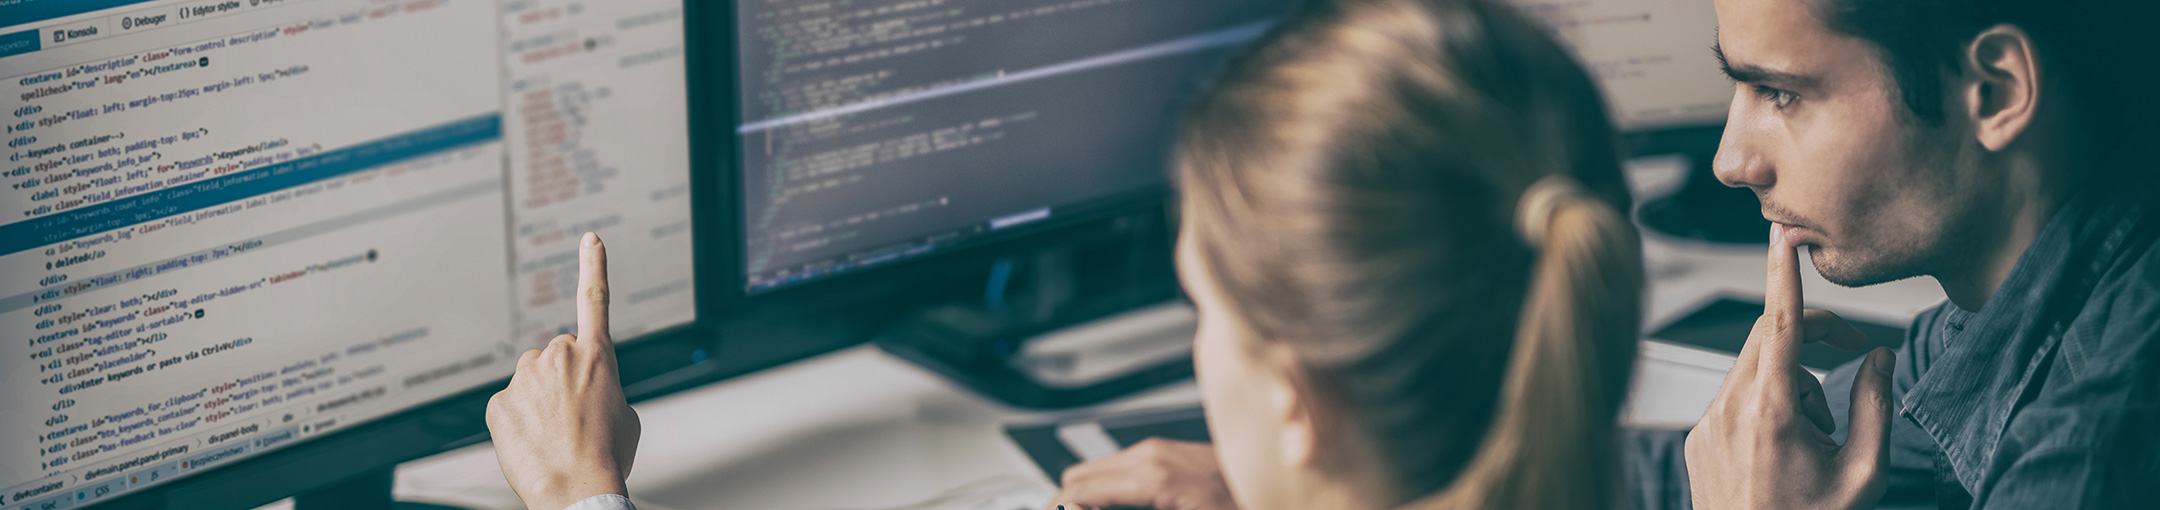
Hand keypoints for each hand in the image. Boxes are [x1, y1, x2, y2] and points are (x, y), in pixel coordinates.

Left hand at [487, 233, 641, 509]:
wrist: (577, 490)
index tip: (590, 240)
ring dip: (540, 399)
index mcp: (598, 357)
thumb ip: (603, 386)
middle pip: (557, 356)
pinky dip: (519, 420)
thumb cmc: (606, 458)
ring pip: (531, 380)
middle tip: (574, 416)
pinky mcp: (499, 401)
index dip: (594, 266)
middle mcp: (560, 356)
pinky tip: (534, 441)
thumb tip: (581, 392)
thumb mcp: (624, 415)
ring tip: (555, 433)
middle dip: (563, 379)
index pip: (595, 299)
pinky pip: (509, 404)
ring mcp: (525, 377)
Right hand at [1046, 438, 1238, 509]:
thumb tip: (1090, 509)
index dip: (1059, 509)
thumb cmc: (1238, 505)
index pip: (1079, 490)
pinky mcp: (1162, 451)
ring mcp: (1155, 449)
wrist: (1272, 482)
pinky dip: (1104, 487)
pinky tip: (1112, 506)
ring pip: (1094, 468)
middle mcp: (1149, 455)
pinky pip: (1116, 465)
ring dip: (1084, 494)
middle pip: (1077, 476)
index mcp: (1152, 477)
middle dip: (1066, 502)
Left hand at [1683, 225, 1894, 508]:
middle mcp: (1729, 411)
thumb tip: (1879, 356)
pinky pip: (1735, 398)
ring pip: (1754, 369)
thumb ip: (1877, 406)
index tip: (1782, 236)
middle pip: (1768, 337)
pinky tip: (1783, 450)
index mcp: (1771, 413)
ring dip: (1794, 382)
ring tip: (1817, 435)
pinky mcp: (1696, 439)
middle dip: (1812, 337)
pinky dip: (1766, 406)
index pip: (1778, 324)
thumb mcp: (1865, 472)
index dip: (1782, 275)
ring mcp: (1706, 425)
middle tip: (1852, 354)